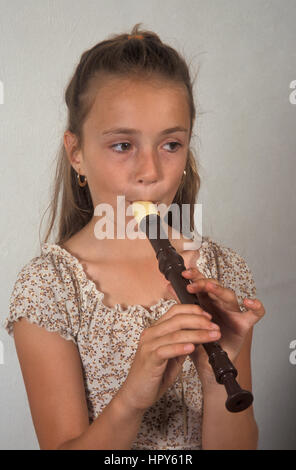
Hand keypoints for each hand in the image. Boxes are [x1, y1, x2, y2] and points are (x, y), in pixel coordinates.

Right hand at [119, 302, 221, 411]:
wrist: (135, 394)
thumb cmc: (153, 375)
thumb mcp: (172, 357)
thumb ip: (182, 345)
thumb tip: (199, 336)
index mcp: (156, 329)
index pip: (175, 311)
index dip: (193, 311)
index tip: (209, 317)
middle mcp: (151, 333)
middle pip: (177, 320)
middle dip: (200, 322)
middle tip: (215, 327)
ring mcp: (148, 345)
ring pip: (175, 334)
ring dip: (197, 334)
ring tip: (212, 336)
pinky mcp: (149, 359)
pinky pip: (166, 350)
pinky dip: (180, 347)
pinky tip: (193, 347)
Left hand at [167, 267, 265, 382]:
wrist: (207, 366)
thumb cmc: (199, 343)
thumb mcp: (189, 323)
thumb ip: (183, 304)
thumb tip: (170, 287)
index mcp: (207, 302)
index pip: (203, 283)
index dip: (195, 275)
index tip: (184, 274)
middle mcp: (220, 304)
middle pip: (215, 287)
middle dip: (203, 283)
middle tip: (191, 285)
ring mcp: (233, 313)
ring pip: (230, 295)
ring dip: (219, 290)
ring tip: (210, 288)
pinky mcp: (244, 325)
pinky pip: (255, 314)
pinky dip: (256, 307)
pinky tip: (249, 302)